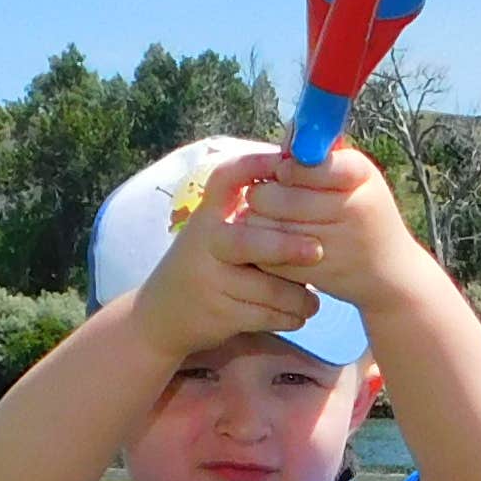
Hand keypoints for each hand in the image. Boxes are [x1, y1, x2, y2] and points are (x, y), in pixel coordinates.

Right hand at [132, 151, 327, 357]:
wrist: (162, 316)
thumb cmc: (208, 266)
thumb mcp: (217, 233)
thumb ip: (254, 216)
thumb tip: (310, 184)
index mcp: (208, 215)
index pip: (227, 178)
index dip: (256, 164)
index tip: (286, 162)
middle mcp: (206, 243)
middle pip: (248, 242)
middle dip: (286, 247)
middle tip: (319, 251)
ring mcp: (210, 280)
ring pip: (268, 289)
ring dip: (299, 297)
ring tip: (312, 301)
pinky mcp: (219, 314)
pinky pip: (266, 316)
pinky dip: (290, 317)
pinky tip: (298, 315)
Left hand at [208, 146, 434, 323]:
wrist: (390, 272)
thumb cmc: (366, 213)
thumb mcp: (357, 177)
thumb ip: (321, 156)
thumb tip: (286, 135)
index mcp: (361, 175)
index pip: (302, 164)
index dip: (283, 168)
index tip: (281, 173)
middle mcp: (352, 208)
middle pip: (275, 196)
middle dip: (262, 194)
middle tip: (263, 196)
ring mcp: (335, 244)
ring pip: (266, 226)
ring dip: (258, 222)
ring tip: (267, 219)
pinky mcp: (315, 273)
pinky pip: (268, 256)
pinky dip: (264, 249)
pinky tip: (273, 244)